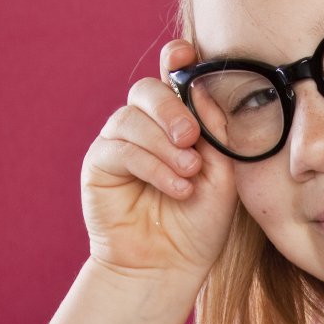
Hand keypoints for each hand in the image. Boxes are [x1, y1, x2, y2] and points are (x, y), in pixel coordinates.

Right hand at [82, 40, 238, 278]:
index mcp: (178, 122)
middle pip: (148, 91)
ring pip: (132, 118)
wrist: (171, 267)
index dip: (177, 60)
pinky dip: (150, 165)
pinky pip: (119, 148)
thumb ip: (216, 132)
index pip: (173, 78)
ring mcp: (120, 144)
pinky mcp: (99, 165)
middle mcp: (146, 127)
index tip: (186, 56)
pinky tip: (175, 187)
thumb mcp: (223, 174)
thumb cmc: (200, 222)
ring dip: (164, 145)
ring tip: (188, 175)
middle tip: (191, 138)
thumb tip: (200, 89)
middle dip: (172, 108)